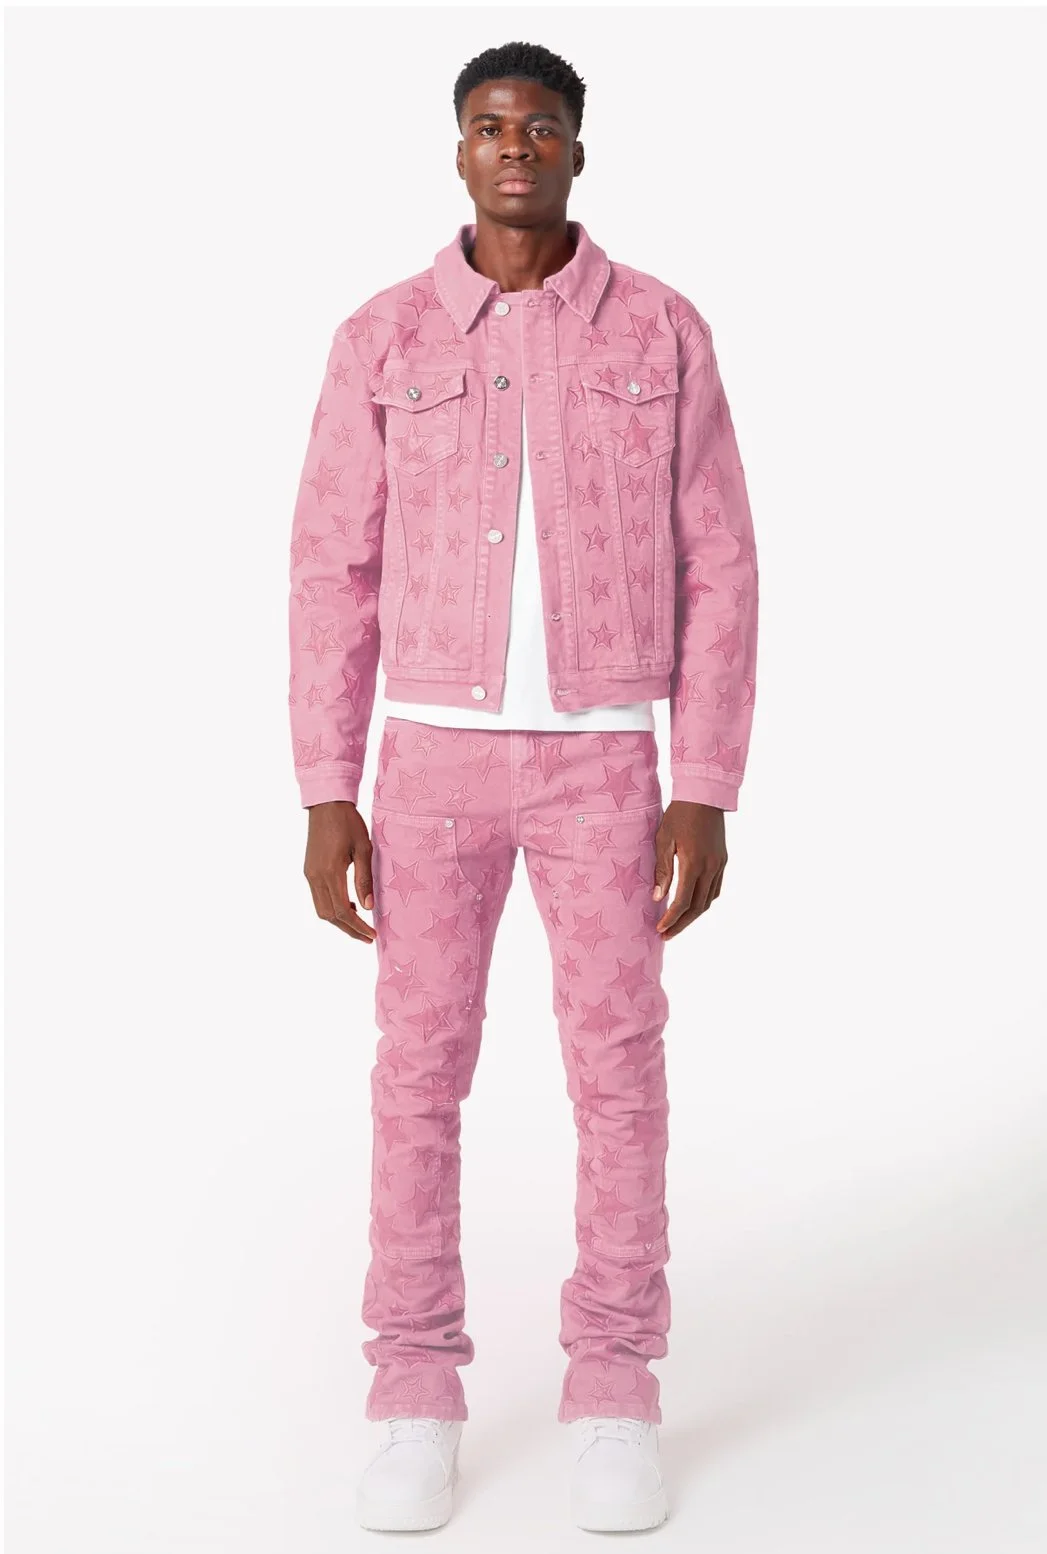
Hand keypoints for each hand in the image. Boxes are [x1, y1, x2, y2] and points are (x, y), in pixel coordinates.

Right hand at [303, 801, 375, 943]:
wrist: (327, 804)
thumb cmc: (348, 823)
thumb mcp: (364, 849)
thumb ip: (364, 879)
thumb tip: (368, 907)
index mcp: (330, 871)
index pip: (342, 910)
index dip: (357, 926)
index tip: (372, 935)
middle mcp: (315, 876)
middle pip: (328, 916)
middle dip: (348, 929)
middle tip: (367, 937)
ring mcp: (309, 874)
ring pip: (321, 909)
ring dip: (338, 920)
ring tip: (359, 923)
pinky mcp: (308, 871)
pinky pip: (318, 898)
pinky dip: (331, 907)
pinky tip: (348, 904)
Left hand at [652, 801, 726, 938]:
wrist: (704, 796)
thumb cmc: (679, 815)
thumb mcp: (663, 840)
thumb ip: (662, 870)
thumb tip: (658, 897)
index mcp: (694, 863)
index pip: (683, 901)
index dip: (671, 918)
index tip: (660, 929)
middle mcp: (711, 867)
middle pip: (698, 907)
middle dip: (682, 924)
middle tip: (666, 935)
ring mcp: (720, 864)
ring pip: (709, 900)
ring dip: (693, 915)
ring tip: (677, 924)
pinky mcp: (723, 860)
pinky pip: (715, 889)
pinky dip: (704, 901)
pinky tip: (692, 905)